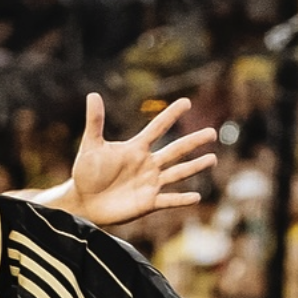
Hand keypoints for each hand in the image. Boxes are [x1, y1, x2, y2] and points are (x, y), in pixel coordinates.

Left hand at [66, 94, 218, 226]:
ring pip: (177, 173)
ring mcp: (150, 183)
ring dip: (195, 167)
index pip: (157, 128)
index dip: (171, 115)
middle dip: (193, 141)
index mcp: (136, 148)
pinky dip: (181, 199)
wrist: (84, 201)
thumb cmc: (87, 172)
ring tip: (212, 159)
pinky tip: (196, 197)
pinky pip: (168, 200)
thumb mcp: (91, 146)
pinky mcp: (148, 202)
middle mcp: (148, 164)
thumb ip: (95, 122)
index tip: (186, 102)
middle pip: (175, 150)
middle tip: (212, 132)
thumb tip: (93, 94)